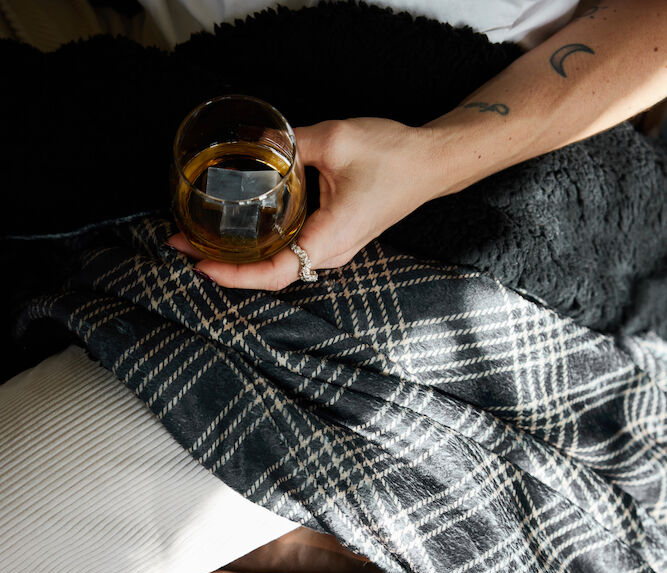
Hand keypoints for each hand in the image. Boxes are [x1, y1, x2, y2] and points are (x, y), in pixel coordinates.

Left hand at [167, 117, 438, 289]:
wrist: (431, 163)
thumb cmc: (394, 155)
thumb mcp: (336, 139)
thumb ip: (292, 142)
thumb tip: (256, 139)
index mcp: (330, 238)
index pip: (273, 272)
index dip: (233, 274)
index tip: (198, 263)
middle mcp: (330, 253)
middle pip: (269, 274)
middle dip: (224, 265)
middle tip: (182, 243)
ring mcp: (333, 249)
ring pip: (279, 265)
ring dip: (240, 256)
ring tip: (201, 238)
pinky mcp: (334, 238)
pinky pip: (291, 251)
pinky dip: (261, 245)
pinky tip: (240, 229)